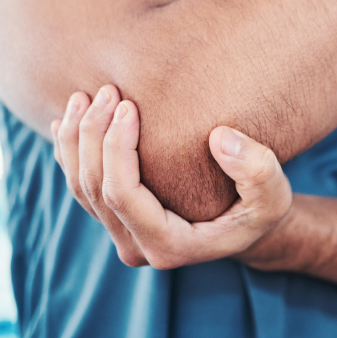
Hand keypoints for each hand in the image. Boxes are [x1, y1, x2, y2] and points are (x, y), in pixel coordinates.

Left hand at [51, 85, 293, 268]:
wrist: (247, 231)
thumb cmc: (260, 210)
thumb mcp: (273, 192)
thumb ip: (255, 169)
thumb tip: (219, 137)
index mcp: (169, 245)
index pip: (123, 195)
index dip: (116, 148)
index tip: (127, 105)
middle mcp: (138, 247)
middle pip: (94, 189)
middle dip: (92, 135)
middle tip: (106, 90)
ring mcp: (124, 236)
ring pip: (80, 189)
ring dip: (75, 141)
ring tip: (81, 97)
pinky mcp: (118, 221)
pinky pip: (81, 189)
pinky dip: (70, 154)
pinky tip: (63, 123)